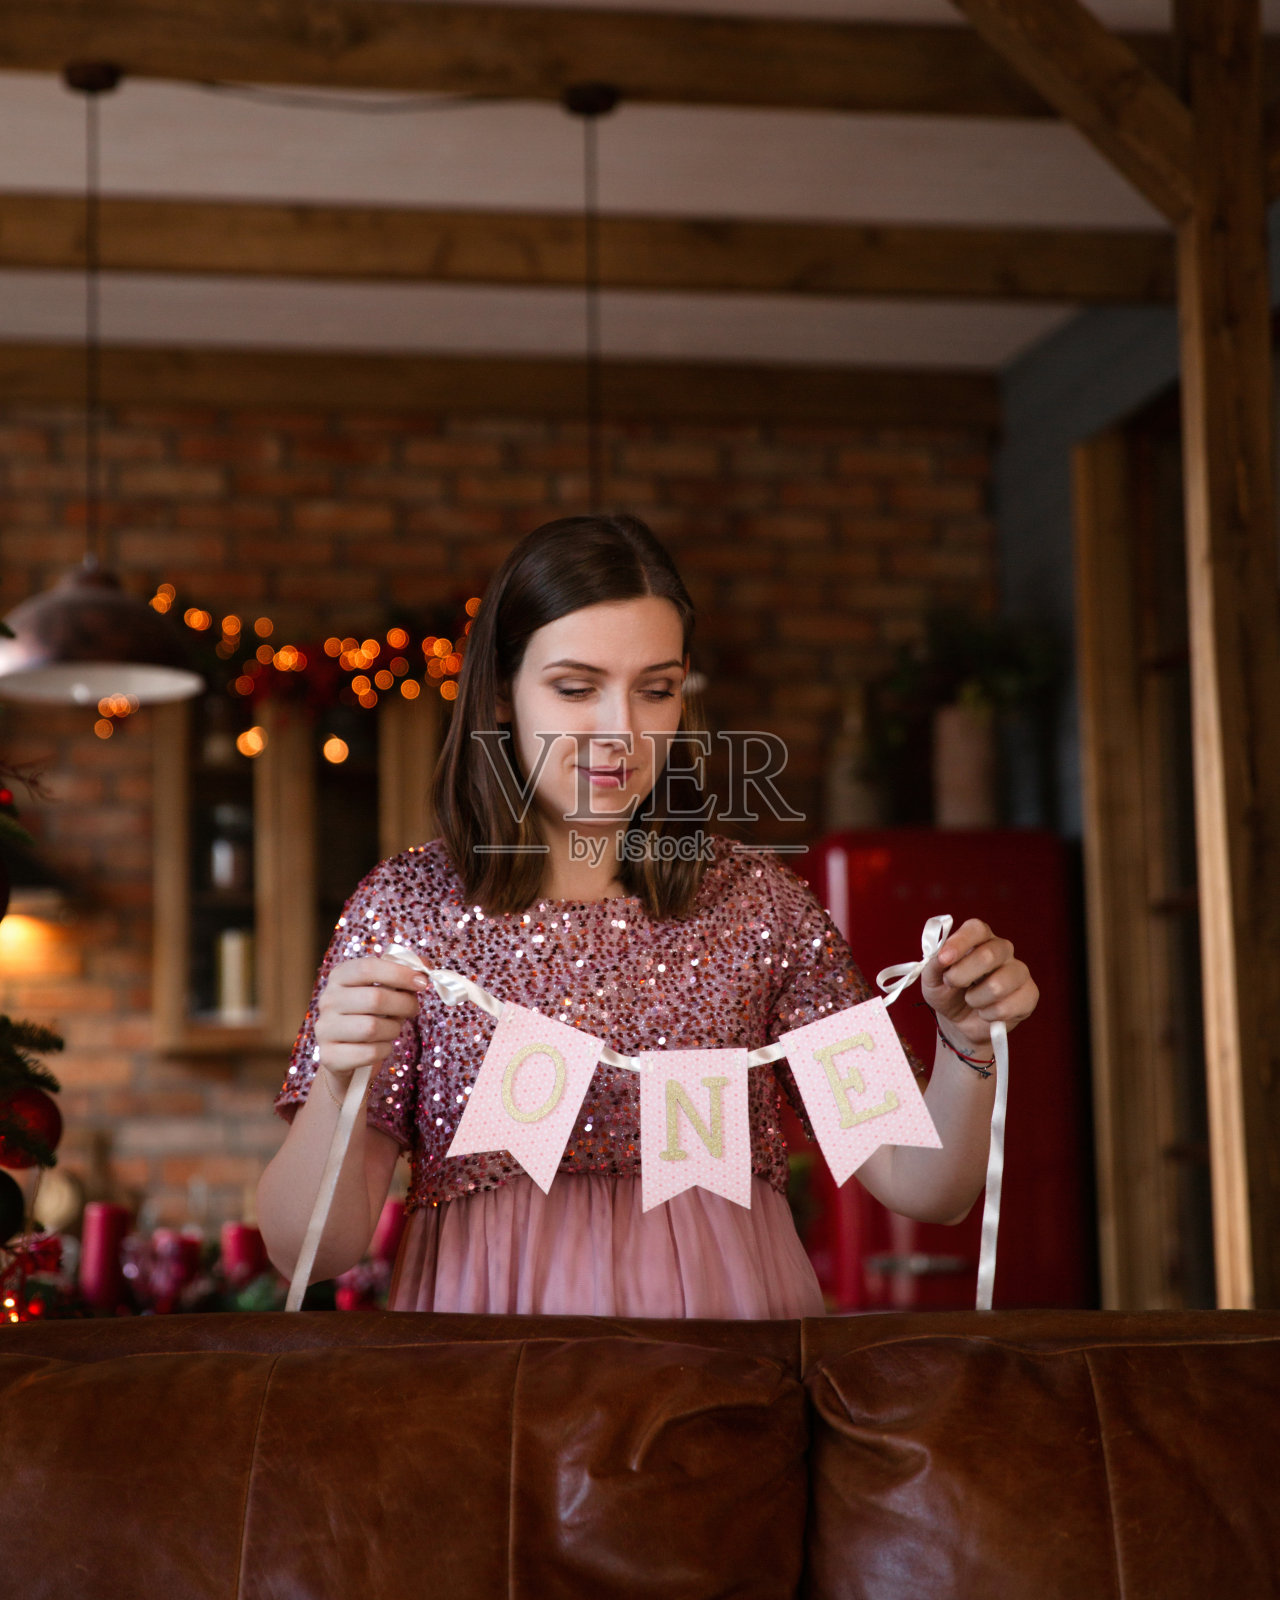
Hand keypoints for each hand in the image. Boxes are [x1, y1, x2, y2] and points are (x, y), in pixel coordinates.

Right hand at [313, 955, 427, 1080]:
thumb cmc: (371, 1016)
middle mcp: (327, 1000)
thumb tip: (424, 965)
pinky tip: (380, 1046)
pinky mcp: (329, 1056)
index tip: (422, 982)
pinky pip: (369, 1052)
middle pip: (375, 998)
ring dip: (393, 1029)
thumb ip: (402, 975)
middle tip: (413, 1009)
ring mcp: (325, 1028)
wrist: (347, 1055)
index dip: (399, 973)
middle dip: (404, 1004)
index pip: (367, 967)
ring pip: (372, 1027)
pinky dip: (384, 1050)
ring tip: (392, 1028)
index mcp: (340, 977)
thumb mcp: (384, 990)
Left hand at [919, 918, 1037, 1057]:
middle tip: (951, 983)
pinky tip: (986, 1012)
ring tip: (971, 1000)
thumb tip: (940, 956)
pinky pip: (1007, 1007)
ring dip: (975, 999)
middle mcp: (1002, 949)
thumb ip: (933, 965)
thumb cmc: (947, 993)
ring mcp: (1019, 971)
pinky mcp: (1029, 994)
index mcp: (979, 938)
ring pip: (998, 985)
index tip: (943, 959)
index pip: (976, 929)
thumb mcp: (931, 980)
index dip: (960, 942)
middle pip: (989, 955)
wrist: (960, 1023)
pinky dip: (988, 1015)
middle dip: (962, 975)